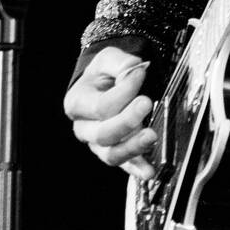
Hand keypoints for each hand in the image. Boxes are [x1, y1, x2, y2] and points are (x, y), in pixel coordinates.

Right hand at [63, 46, 156, 179]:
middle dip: (127, 120)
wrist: (103, 85)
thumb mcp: (107, 59)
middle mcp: (84, 128)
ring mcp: (98, 144)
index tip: (140, 74)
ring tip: (151, 136)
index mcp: (77, 103)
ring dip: (133, 147)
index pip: (101, 106)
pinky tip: (149, 171)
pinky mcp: (114, 152)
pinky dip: (137, 169)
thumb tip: (133, 69)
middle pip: (103, 134)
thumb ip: (119, 62)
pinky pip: (124, 165)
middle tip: (146, 103)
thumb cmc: (103, 74)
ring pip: (111, 154)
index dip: (123, 92)